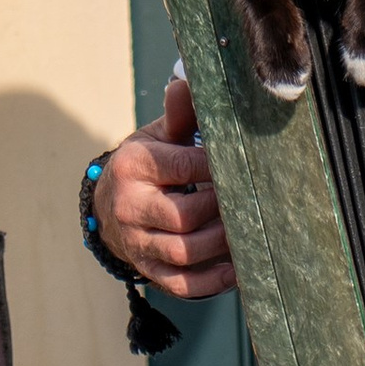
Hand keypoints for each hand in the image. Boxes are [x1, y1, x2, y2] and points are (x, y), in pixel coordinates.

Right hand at [96, 75, 234, 299]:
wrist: (110, 203)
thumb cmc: (147, 165)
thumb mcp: (158, 136)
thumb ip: (178, 114)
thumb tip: (187, 82)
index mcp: (133, 166)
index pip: (183, 166)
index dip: (219, 169)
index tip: (247, 166)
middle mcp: (130, 207)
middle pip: (184, 216)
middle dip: (223, 210)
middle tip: (254, 202)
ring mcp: (137, 242)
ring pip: (183, 252)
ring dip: (222, 245)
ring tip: (250, 232)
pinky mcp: (147, 268)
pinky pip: (180, 283)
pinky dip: (211, 281)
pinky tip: (238, 270)